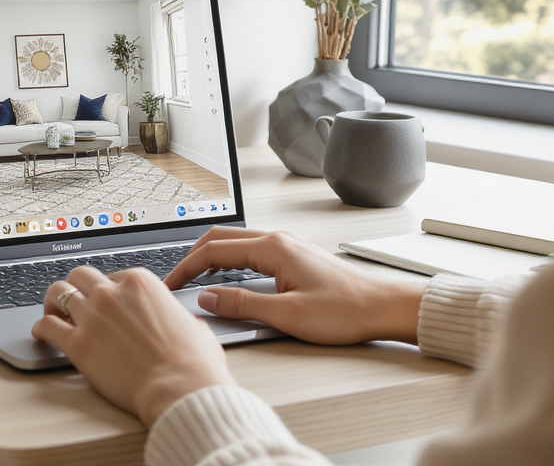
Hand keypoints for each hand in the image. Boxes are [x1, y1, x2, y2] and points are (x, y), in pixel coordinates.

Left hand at [32, 266, 234, 427]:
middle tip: (74, 300)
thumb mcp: (194, 325)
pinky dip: (41, 329)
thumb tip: (185, 323)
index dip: (106, 290)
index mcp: (140, 283)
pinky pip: (46, 326)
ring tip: (52, 313)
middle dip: (76, 287)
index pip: (111, 276)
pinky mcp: (77, 344)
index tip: (104, 302)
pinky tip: (43, 335)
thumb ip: (179, 318)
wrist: (180, 389)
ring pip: (57, 293)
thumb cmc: (193, 362)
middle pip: (79, 275)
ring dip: (53, 302)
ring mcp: (92, 316)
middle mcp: (111, 293)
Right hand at [164, 227, 424, 344]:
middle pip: (220, 239)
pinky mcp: (293, 257)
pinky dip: (228, 262)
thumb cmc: (346, 310)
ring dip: (210, 258)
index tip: (170, 285)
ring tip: (194, 281)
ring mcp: (286, 246)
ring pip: (235, 243)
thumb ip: (242, 304)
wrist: (384, 307)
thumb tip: (206, 300)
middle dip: (192, 258)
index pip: (213, 251)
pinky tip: (226, 280)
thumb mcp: (287, 314)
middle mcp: (277, 240)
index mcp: (272, 248)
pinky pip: (250, 251)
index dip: (186, 268)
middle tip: (175, 281)